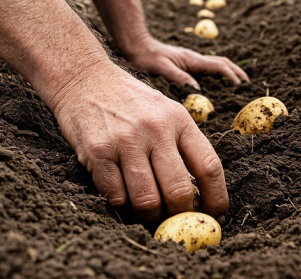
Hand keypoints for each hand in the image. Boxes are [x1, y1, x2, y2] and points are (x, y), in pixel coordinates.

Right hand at [52, 61, 228, 221]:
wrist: (84, 78)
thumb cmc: (129, 101)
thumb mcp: (165, 111)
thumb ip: (182, 145)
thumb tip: (199, 195)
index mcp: (179, 119)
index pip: (209, 166)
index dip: (216, 198)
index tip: (216, 216)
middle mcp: (155, 129)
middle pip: (179, 190)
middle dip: (180, 216)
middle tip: (177, 223)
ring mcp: (125, 140)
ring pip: (147, 200)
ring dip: (150, 217)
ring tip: (148, 216)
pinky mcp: (97, 151)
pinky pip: (115, 196)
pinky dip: (122, 207)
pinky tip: (124, 201)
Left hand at [121, 36, 248, 88]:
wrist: (137, 45)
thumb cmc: (146, 58)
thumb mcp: (160, 69)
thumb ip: (178, 77)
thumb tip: (196, 88)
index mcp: (191, 60)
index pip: (217, 66)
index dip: (230, 75)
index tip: (239, 85)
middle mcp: (194, 58)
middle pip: (221, 63)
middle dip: (235, 72)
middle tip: (247, 83)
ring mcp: (191, 59)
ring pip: (216, 63)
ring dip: (229, 70)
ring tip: (238, 81)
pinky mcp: (186, 62)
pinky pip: (207, 66)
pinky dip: (219, 71)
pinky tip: (217, 80)